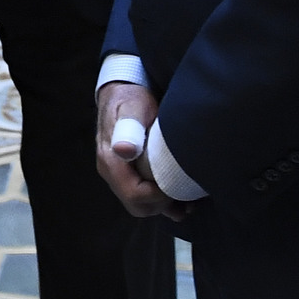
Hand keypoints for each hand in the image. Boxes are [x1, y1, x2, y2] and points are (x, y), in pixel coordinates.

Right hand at [97, 82, 185, 221]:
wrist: (122, 91)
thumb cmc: (130, 98)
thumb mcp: (132, 108)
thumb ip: (128, 128)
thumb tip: (124, 150)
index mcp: (110, 160)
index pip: (133, 194)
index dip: (158, 197)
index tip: (176, 186)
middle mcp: (111, 172)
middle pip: (137, 206)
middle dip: (161, 205)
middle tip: (183, 193)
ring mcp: (119, 174)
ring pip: (141, 205)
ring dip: (163, 206)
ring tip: (187, 201)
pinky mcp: (128, 173)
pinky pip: (143, 197)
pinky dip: (161, 202)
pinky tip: (180, 198)